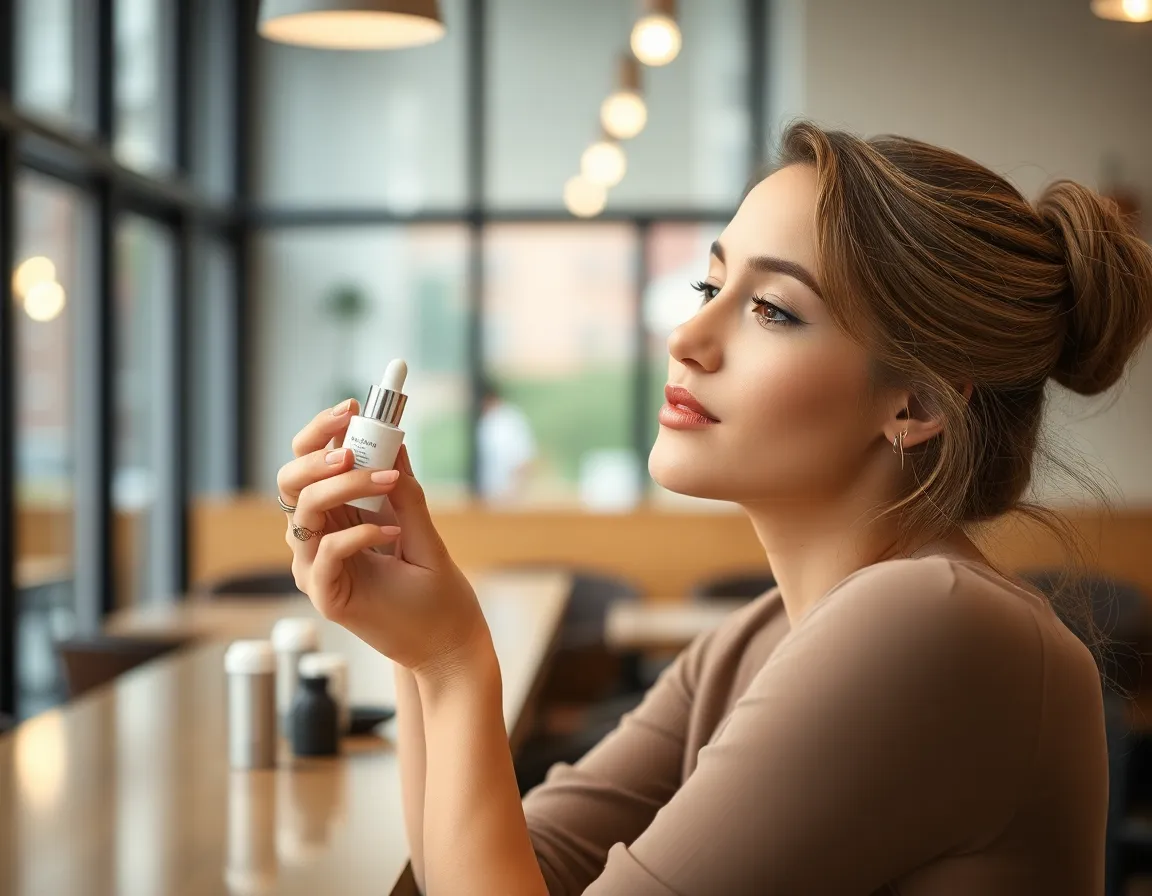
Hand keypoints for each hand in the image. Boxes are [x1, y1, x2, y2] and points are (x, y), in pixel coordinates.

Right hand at [279, 404, 490, 678]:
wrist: (446, 645)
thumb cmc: (435, 592)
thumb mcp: (421, 531)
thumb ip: (405, 491)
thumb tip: (395, 442)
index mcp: (337, 517)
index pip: (310, 465)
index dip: (321, 432)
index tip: (352, 407)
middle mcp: (319, 539)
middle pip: (290, 482)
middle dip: (317, 454)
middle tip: (353, 444)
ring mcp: (318, 568)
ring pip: (304, 512)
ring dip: (343, 486)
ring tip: (386, 480)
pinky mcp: (327, 595)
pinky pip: (326, 553)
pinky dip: (358, 534)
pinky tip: (391, 533)